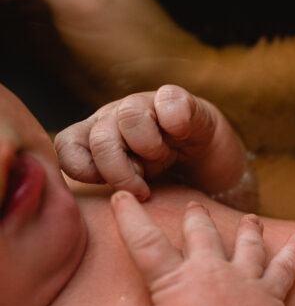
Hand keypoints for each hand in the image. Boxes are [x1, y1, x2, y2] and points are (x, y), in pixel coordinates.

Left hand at [56, 85, 253, 206]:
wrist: (216, 168)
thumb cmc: (173, 184)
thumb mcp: (136, 194)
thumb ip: (111, 194)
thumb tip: (99, 205)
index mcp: (98, 140)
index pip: (68, 147)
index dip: (84, 170)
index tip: (113, 190)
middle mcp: (116, 119)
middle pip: (100, 139)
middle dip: (121, 172)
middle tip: (143, 190)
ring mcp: (147, 105)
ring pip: (129, 117)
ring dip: (150, 147)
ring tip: (165, 159)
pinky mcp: (180, 101)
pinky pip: (169, 100)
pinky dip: (176, 121)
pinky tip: (183, 134)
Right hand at [110, 191, 294, 305]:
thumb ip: (165, 297)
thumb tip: (170, 287)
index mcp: (174, 279)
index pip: (145, 241)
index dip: (131, 217)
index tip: (122, 197)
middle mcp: (210, 270)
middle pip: (202, 234)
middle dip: (197, 219)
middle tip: (196, 208)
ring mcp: (243, 279)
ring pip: (247, 244)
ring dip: (249, 229)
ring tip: (252, 219)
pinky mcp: (271, 293)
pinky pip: (286, 267)